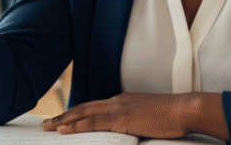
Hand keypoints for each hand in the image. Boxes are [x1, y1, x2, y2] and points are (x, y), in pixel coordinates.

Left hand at [41, 92, 225, 140]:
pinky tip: (63, 130)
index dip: (77, 112)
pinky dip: (75, 126)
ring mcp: (117, 109)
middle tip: (46, 123)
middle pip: (83, 108)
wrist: (184, 110)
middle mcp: (117, 101)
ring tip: (47, 127)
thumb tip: (129, 129)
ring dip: (63, 121)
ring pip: (82, 114)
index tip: (64, 117)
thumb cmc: (172, 116)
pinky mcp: (120, 119)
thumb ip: (135, 121)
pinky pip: (92, 123)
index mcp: (123, 100)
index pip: (94, 106)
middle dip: (63, 116)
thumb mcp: (149, 116)